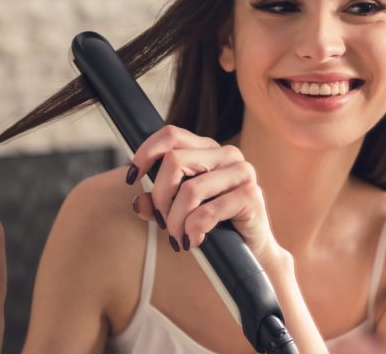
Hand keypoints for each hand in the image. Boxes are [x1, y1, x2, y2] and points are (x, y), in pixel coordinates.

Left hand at [127, 126, 281, 262]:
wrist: (252, 250)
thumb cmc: (216, 225)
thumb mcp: (180, 210)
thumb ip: (157, 203)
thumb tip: (137, 202)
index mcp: (209, 149)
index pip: (171, 135)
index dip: (146, 153)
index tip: (133, 177)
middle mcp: (227, 154)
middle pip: (174, 161)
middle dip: (160, 197)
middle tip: (163, 221)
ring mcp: (242, 172)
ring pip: (189, 190)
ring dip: (176, 221)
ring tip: (179, 238)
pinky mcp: (250, 195)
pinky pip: (207, 212)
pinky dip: (194, 230)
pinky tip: (195, 240)